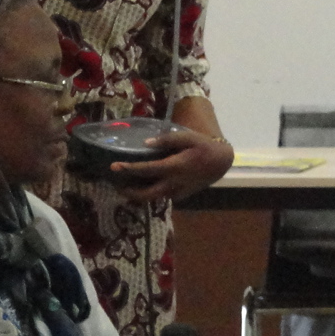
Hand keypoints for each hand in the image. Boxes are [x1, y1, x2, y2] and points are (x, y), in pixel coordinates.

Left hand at [111, 130, 233, 202]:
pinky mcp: (181, 195)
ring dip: (138, 195)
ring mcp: (177, 192)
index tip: (113, 167)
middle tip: (117, 185)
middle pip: (145, 195)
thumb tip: (146, 143)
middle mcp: (174, 183)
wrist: (221, 162)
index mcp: (174, 167)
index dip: (128, 169)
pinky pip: (161, 196)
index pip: (146, 170)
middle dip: (128, 192)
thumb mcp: (187, 137)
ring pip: (153, 198)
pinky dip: (150, 192)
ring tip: (127, 186)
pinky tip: (145, 184)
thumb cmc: (203, 146)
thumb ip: (167, 140)